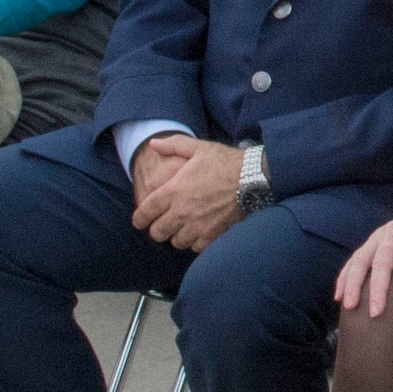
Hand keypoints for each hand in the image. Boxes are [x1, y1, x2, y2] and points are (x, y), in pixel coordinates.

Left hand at [130, 136, 245, 251]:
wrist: (253, 177)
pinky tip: (199, 235)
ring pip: (176, 242)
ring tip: (182, 231)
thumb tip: (153, 144)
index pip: (146, 211)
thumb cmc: (225, 162)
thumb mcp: (198, 148)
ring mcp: (198, 224)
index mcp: (174, 190)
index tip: (139, 222)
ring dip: (177, 237)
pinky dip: (195, 243)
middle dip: (157, 230)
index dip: (139, 219)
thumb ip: (173, 145)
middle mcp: (182, 210)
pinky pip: (196, 247)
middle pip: (158, 232)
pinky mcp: (213, 233)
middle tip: (162, 227)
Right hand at [335, 199, 392, 317]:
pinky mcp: (369, 243)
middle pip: (381, 262)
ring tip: (349, 306)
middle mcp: (391, 233)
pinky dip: (345, 278)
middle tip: (375, 313)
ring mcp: (376, 237)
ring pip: (360, 260)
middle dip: (377, 289)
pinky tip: (339, 297)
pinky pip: (353, 260)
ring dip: (353, 284)